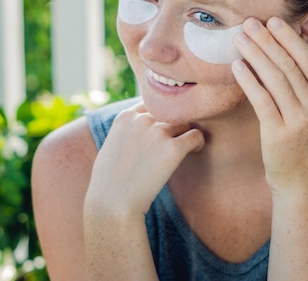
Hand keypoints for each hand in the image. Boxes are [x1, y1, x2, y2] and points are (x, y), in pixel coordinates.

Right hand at [86, 102, 203, 214]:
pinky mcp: (173, 149)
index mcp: (125, 117)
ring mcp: (158, 133)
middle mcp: (142, 120)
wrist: (112, 202)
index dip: (158, 118)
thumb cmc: (109, 182)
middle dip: (173, 126)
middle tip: (174, 142)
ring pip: (184, 122)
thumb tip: (140, 134)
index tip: (161, 133)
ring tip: (185, 148)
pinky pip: (196, 136)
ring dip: (185, 134)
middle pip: (169, 113)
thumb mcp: (111, 146)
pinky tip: (194, 152)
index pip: (151, 105)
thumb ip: (126, 133)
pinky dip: (198, 142)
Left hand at [231, 17, 307, 193]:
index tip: (272, 20)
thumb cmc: (304, 142)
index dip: (288, 37)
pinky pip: (261, 99)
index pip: (307, 58)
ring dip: (254, 54)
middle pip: (288, 64)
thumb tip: (294, 48)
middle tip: (249, 22)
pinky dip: (248, 80)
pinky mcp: (279, 133)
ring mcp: (300, 120)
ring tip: (239, 39)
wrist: (303, 183)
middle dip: (267, 40)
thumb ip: (307, 83)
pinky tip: (237, 66)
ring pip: (274, 78)